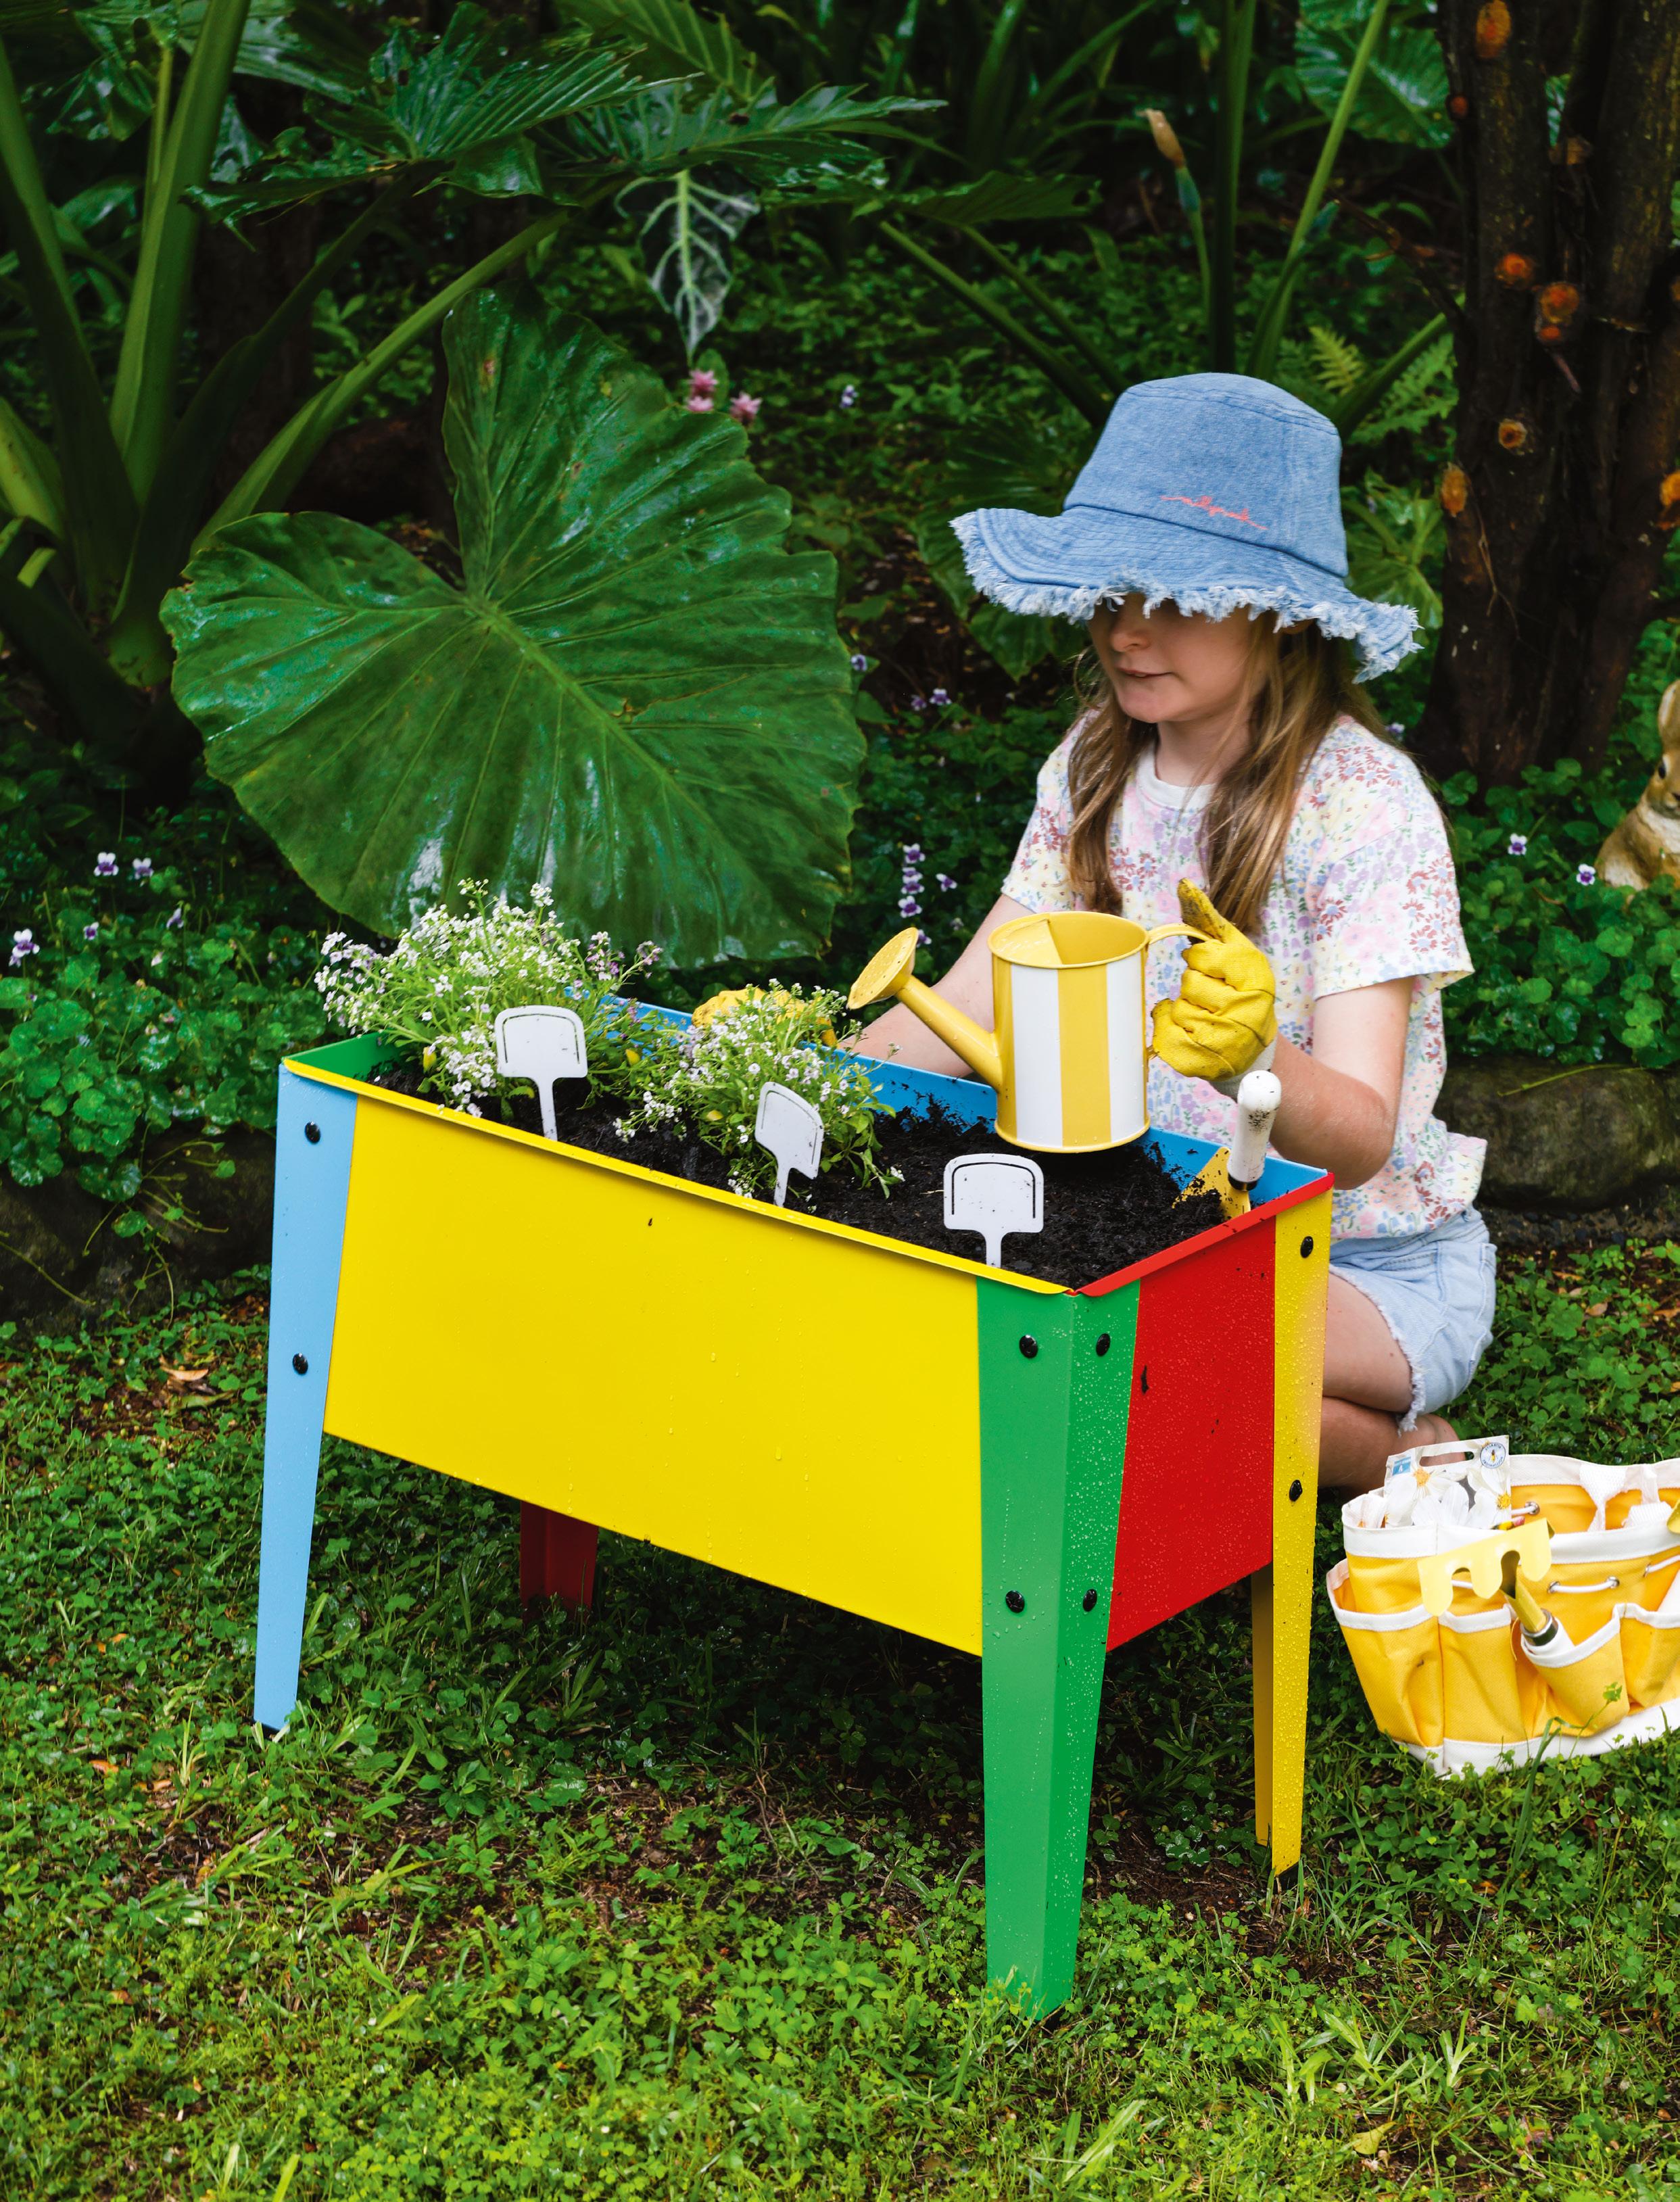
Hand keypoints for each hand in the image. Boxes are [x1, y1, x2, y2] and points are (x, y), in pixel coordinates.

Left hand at [1150, 879, 1277, 1083]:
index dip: (1200, 960)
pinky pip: (1164, 1036)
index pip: (1202, 956)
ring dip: (1184, 1010)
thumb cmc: (1240, 990)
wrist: (1254, 1050)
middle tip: (1213, 997)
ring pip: (1176, 1009)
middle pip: (1188, 982)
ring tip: (1208, 1017)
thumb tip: (1184, 885)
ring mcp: (1224, 1039)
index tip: (1213, 969)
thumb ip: (1210, 921)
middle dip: (1194, 986)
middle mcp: (1244, 1010)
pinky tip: (1193, 1034)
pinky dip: (1170, 1031)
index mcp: (1255, 977)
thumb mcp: (1236, 953)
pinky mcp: (1202, 1061)